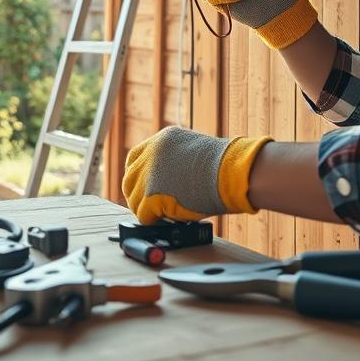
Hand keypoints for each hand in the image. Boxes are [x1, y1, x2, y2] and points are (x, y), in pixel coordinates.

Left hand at [121, 126, 272, 224]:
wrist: (230, 172)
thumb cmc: (222, 166)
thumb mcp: (192, 152)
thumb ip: (173, 162)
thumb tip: (166, 182)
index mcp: (162, 140)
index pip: (135, 158)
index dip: (137, 175)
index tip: (142, 186)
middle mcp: (151, 153)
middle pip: (129, 179)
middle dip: (138, 194)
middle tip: (150, 206)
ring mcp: (149, 173)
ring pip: (134, 199)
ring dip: (147, 209)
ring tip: (164, 213)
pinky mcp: (151, 194)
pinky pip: (143, 214)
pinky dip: (153, 220)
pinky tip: (166, 219)